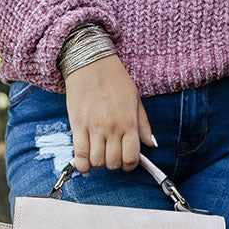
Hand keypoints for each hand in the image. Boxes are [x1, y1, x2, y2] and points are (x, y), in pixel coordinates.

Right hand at [63, 54, 155, 173]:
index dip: (129, 165)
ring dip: (98, 164)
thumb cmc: (114, 79)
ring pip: (97, 162)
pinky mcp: (77, 125)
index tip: (126, 162)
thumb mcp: (135, 99)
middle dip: (113, 164)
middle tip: (111, 156)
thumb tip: (151, 144)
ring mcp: (94, 128)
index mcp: (128, 122)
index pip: (131, 157)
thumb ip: (143, 124)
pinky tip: (85, 165)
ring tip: (98, 156)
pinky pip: (80, 155)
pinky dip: (82, 165)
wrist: (90, 62)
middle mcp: (112, 128)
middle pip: (113, 163)